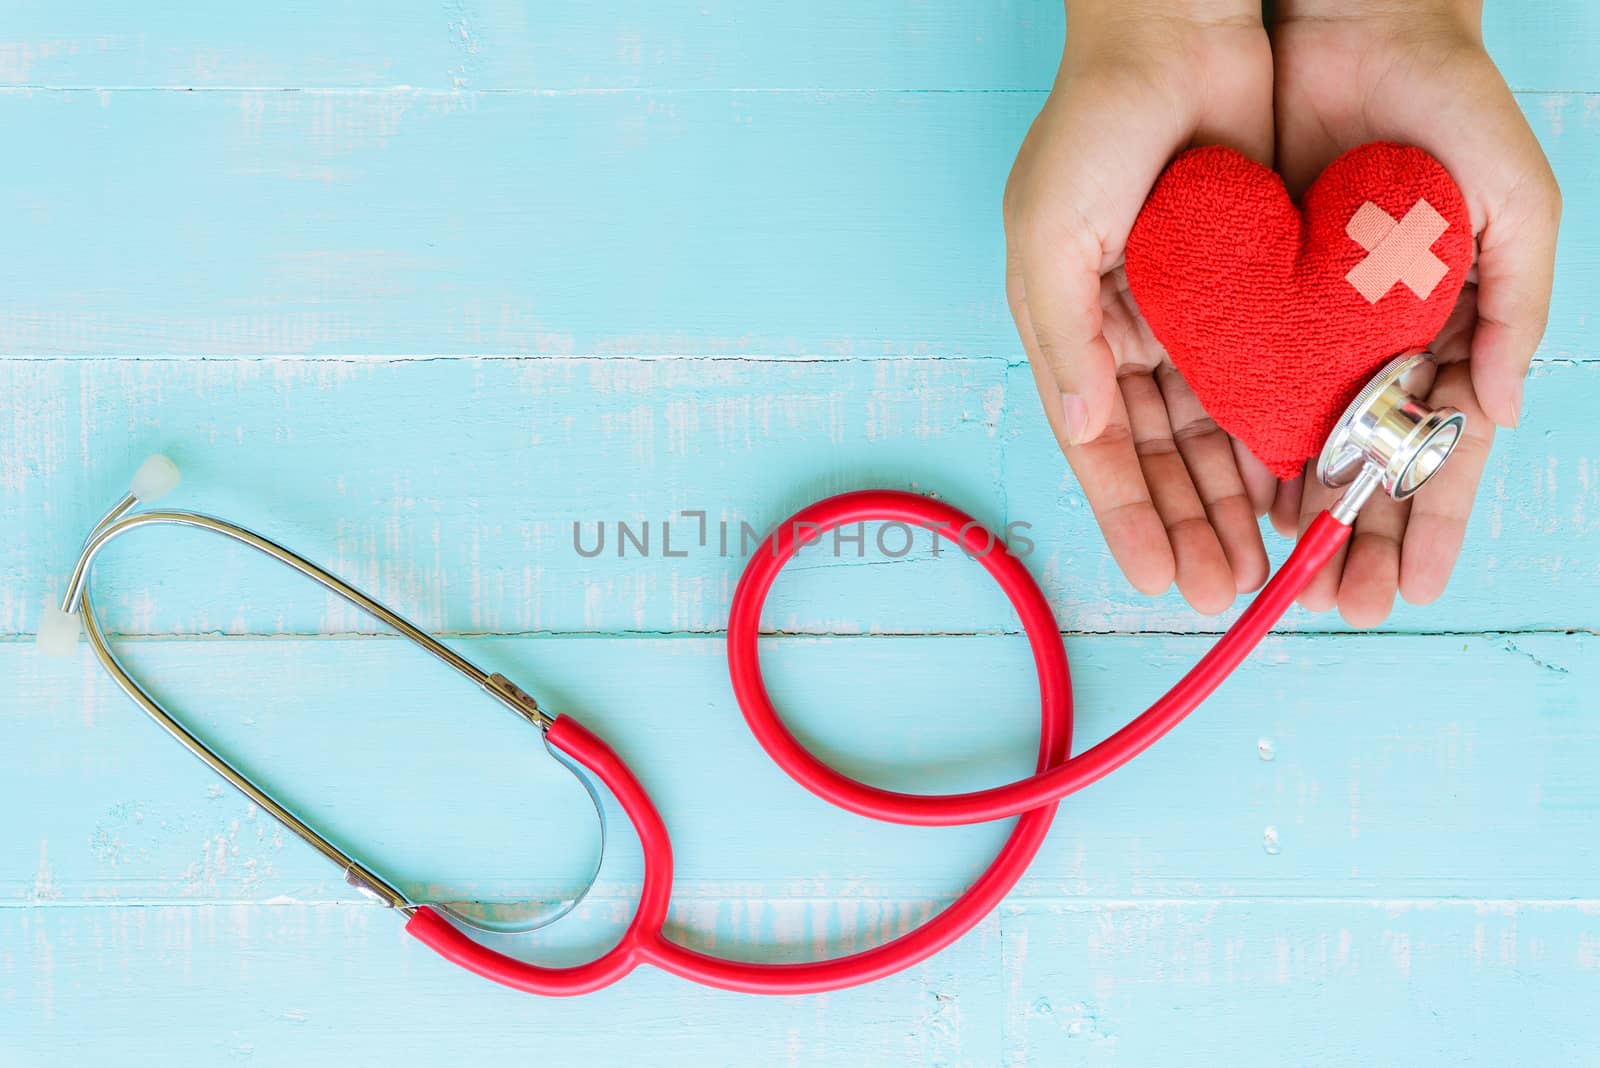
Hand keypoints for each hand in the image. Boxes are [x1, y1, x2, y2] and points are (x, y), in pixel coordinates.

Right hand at [1004, 1, 1276, 613]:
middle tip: (1218, 592)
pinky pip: (1263, 383)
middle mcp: (1129, 339)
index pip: (1100, 447)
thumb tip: (1087, 429)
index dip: (1125, 516)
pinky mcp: (1250, 295)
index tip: (1154, 578)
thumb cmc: (1093, 130)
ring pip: (1214, 434)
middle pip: (1161, 457)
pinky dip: (1275, 436)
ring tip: (1258, 566)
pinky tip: (1292, 489)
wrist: (1176, 35)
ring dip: (1231, 501)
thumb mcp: (1047, 235)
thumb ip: (1063, 340)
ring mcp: (1191, 321)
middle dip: (1185, 526)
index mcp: (1072, 333)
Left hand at [1272, 0, 1560, 624]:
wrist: (1353, 27)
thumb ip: (1516, 304)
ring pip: (1306, 442)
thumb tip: (1500, 411)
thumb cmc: (1453, 106)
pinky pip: (1248, 386)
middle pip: (1369, 464)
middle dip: (1359, 540)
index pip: (1438, 448)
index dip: (1430, 522)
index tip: (1412, 589)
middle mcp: (1381, 341)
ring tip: (1281, 579)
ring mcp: (1317, 325)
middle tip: (1342, 608)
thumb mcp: (1515, 198)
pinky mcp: (1254, 299)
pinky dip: (1247, 448)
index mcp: (1450, 328)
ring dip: (1298, 514)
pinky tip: (1241, 501)